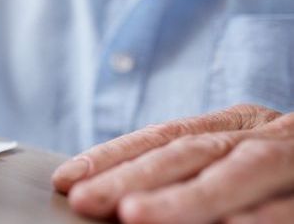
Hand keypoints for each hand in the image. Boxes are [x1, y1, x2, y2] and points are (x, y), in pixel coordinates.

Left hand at [52, 104, 293, 222]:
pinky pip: (291, 209)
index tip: (67, 179)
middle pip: (192, 153)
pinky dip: (260, 220)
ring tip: (135, 217)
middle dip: (134, 177)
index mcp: (239, 126)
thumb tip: (116, 197)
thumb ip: (191, 171)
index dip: (114, 155)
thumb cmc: (287, 170)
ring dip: (188, 199)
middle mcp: (267, 136)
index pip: (165, 136)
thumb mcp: (239, 158)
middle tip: (85, 200)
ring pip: (241, 174)